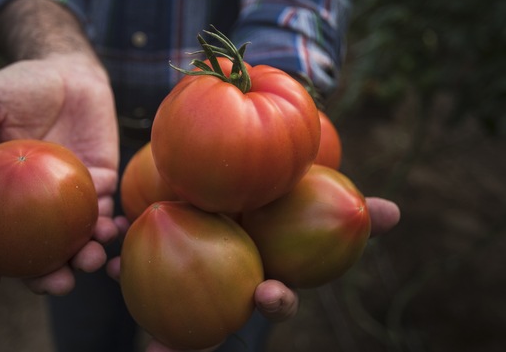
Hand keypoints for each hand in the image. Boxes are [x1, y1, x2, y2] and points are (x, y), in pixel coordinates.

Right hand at [0, 52, 120, 295]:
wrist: (67, 68)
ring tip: (91, 258)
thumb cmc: (17, 85)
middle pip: (33, 253)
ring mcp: (65, 197)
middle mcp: (29, 204)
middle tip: (58, 284)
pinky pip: (105, 212)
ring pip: (73, 240)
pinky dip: (110, 226)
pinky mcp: (99, 183)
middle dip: (45, 277)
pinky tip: (113, 229)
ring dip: (83, 257)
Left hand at [108, 197, 400, 351]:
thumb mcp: (312, 195)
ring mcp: (188, 274)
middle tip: (189, 323)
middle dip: (201, 319)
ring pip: (169, 297)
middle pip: (215, 308)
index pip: (275, 296)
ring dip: (151, 306)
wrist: (229, 182)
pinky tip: (106, 258)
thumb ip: (351, 206)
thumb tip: (398, 212)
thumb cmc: (279, 199)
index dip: (275, 301)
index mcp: (261, 273)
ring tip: (132, 298)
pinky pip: (136, 263)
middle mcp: (224, 281)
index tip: (271, 293)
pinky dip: (121, 262)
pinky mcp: (154, 256)